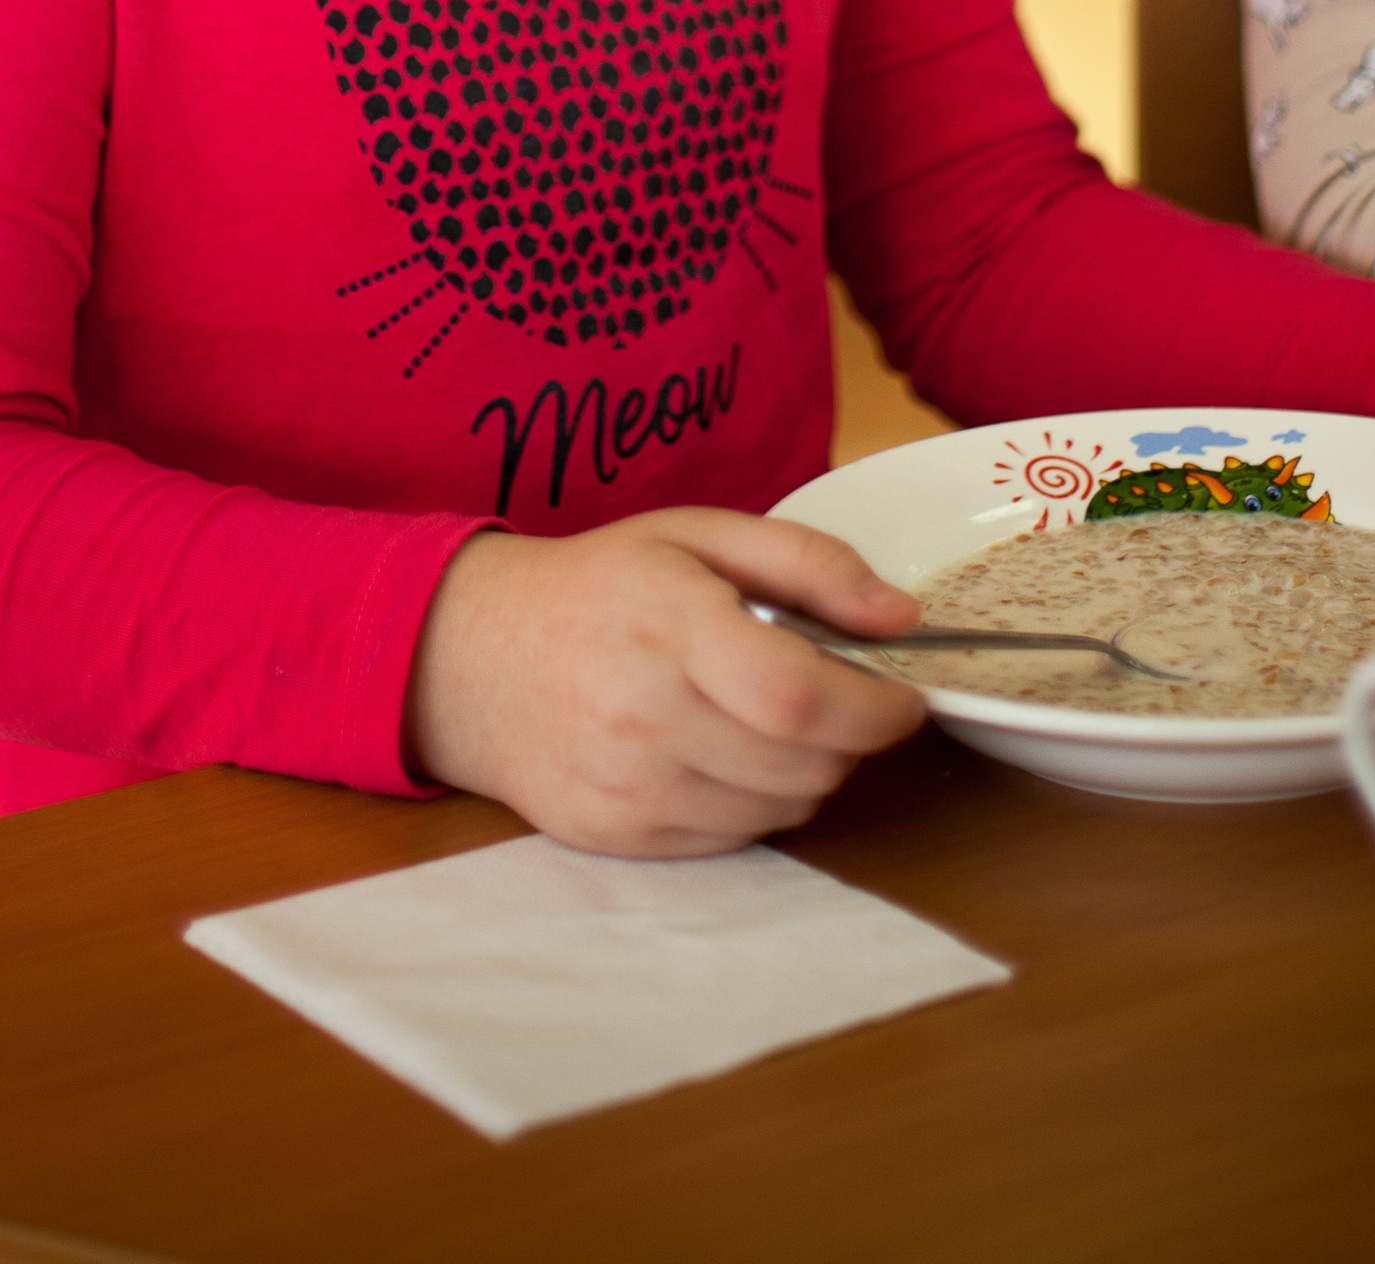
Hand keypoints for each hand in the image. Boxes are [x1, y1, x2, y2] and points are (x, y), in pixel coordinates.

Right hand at [405, 508, 926, 856]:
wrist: (471, 656)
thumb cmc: (598, 586)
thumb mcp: (698, 534)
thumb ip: (809, 563)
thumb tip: (902, 617)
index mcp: (670, 627)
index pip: (801, 699)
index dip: (875, 709)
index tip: (903, 695)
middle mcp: (644, 718)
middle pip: (804, 765)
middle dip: (848, 737)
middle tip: (831, 696)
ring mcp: (627, 789)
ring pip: (779, 810)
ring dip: (804, 771)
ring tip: (766, 719)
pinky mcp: (616, 838)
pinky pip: (732, 840)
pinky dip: (752, 801)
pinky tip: (719, 752)